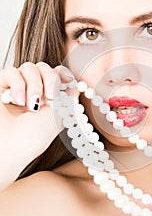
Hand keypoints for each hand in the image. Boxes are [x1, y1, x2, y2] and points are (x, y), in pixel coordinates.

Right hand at [0, 62, 74, 188]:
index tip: (69, 80)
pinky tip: (17, 101)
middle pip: (43, 67)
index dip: (62, 74)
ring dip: (34, 84)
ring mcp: (15, 89)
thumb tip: (77, 85)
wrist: (9, 148)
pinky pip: (10, 71)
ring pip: (29, 67)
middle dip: (50, 79)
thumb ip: (69, 98)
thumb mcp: (60, 116)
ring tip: (32, 105)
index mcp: (47, 99)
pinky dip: (17, 84)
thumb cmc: (33, 138)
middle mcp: (31, 92)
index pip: (55, 74)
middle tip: (50, 97)